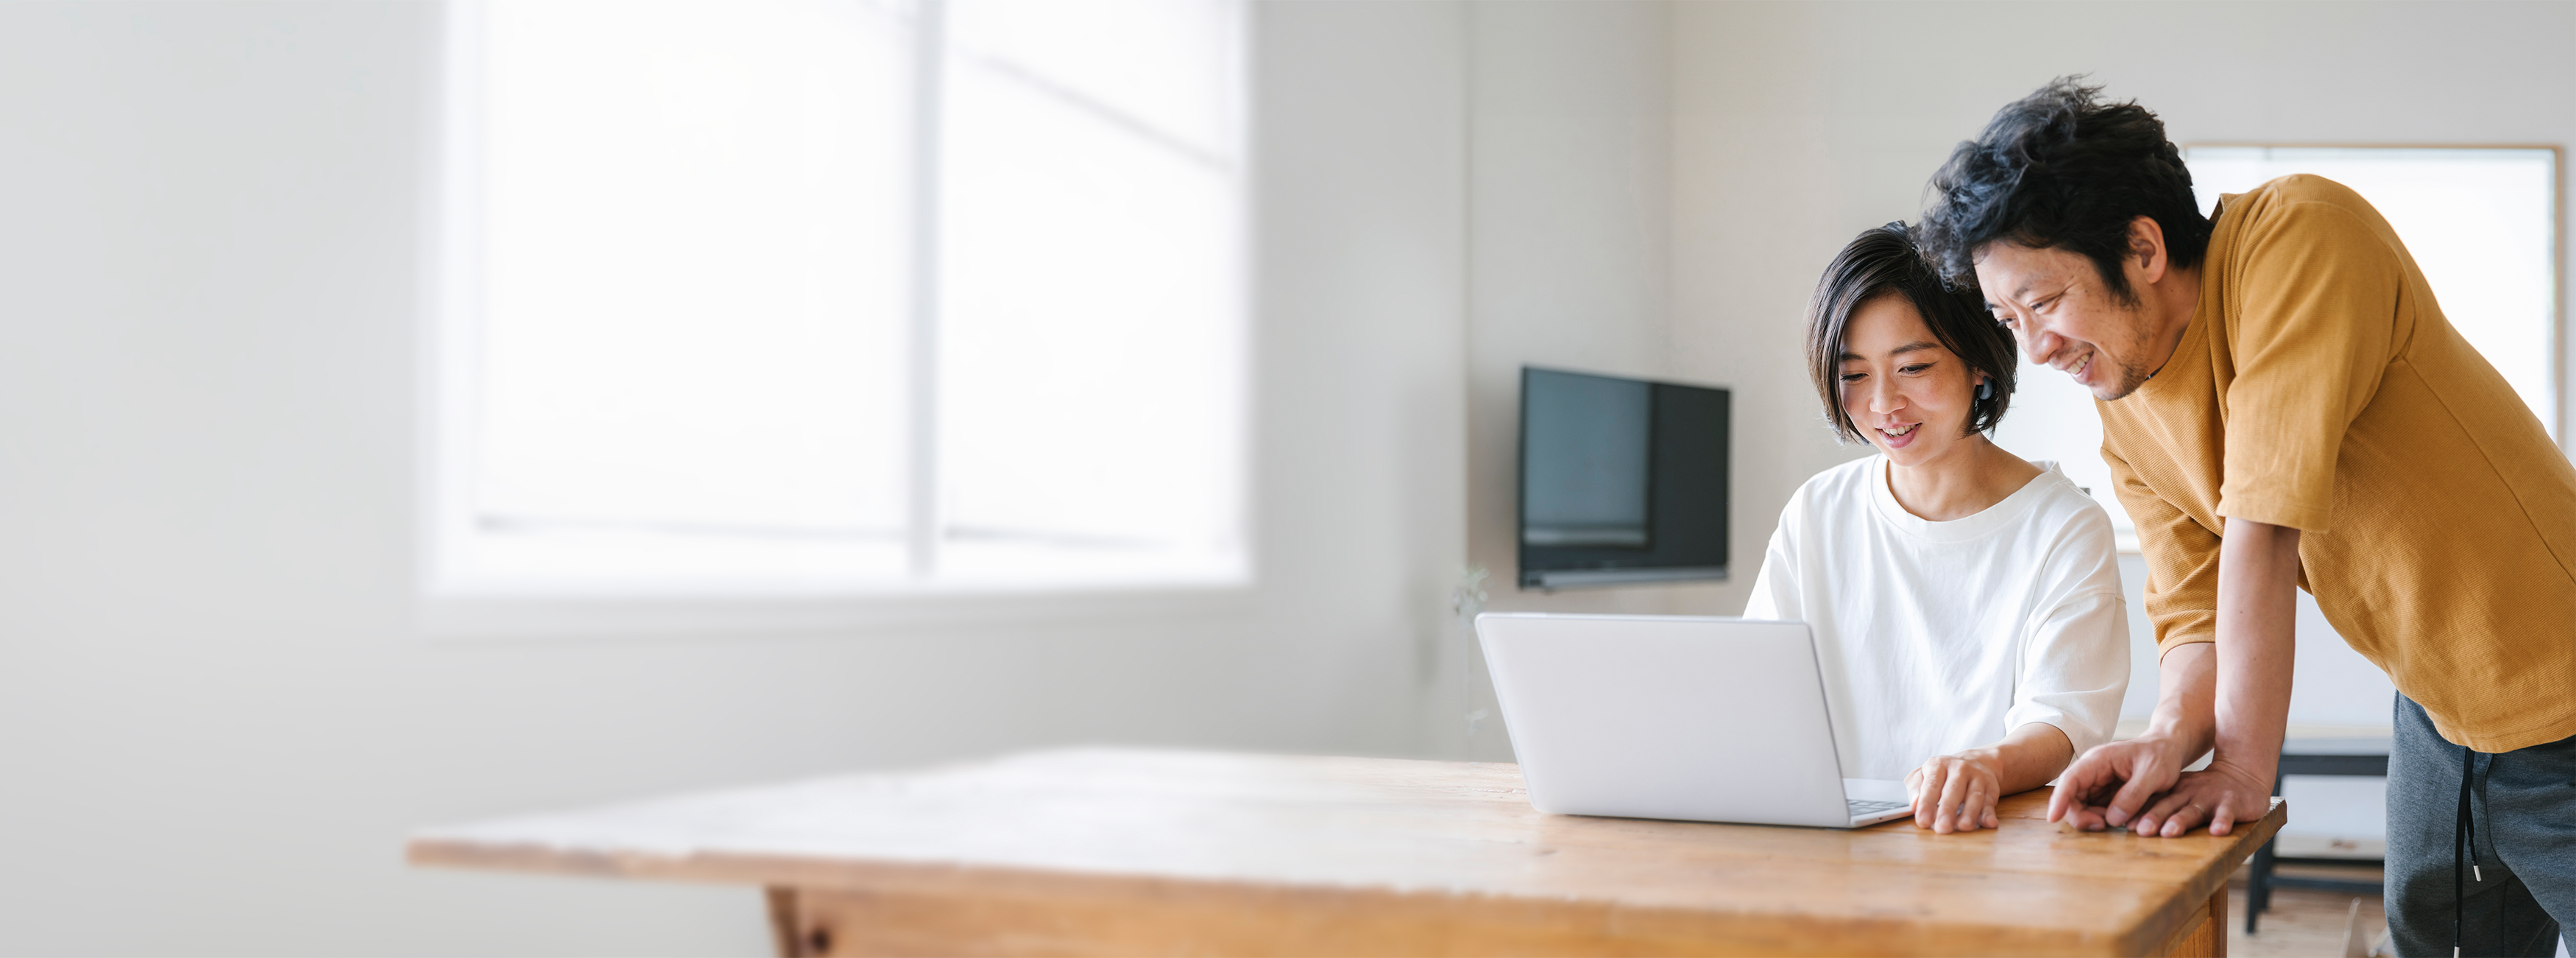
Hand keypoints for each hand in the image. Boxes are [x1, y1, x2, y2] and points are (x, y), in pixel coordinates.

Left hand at [1905, 750, 2004, 833]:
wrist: (1975, 763)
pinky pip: (1990, 802)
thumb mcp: (1922, 775)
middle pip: (1953, 790)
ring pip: (1974, 796)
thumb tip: (1914, 805)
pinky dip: (1989, 814)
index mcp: (1938, 765)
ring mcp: (1977, 777)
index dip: (1927, 803)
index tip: (1923, 820)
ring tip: (1963, 827)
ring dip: (1969, 813)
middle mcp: (1959, 768)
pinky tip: (1989, 823)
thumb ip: (1915, 788)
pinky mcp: (1991, 788)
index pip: (1931, 785)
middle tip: (1942, 828)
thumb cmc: (1941, 775)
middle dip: (1948, 810)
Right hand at [2047, 735, 2188, 831]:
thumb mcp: (2154, 774)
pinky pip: (2095, 810)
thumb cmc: (2161, 755)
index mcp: (2099, 760)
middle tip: (2103, 826)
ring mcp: (2097, 783)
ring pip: (2081, 806)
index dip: (2059, 799)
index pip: (2070, 779)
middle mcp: (2092, 772)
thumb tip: (2112, 819)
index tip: (2053, 818)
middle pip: (2071, 797)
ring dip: (2093, 819)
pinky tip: (2123, 819)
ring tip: (2120, 821)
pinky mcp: (2104, 794)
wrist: (2168, 749)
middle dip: (2081, 816)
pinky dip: (2104, 819)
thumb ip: (2134, 795)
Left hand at [2127, 758, 2272, 836]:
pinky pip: (2226, 813)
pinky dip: (2222, 821)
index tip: (2124, 825)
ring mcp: (2210, 798)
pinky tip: (2217, 831)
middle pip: (2168, 806)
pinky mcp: (2231, 803)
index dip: (2138, 813)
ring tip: (2169, 832)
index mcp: (2173, 791)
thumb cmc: (2205, 790)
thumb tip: (2124, 824)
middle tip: (2140, 831)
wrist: (2242, 773)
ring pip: (2193, 811)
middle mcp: (2189, 794)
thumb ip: (2158, 805)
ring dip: (2181, 821)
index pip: (2153, 802)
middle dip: (2154, 818)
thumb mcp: (2181, 792)